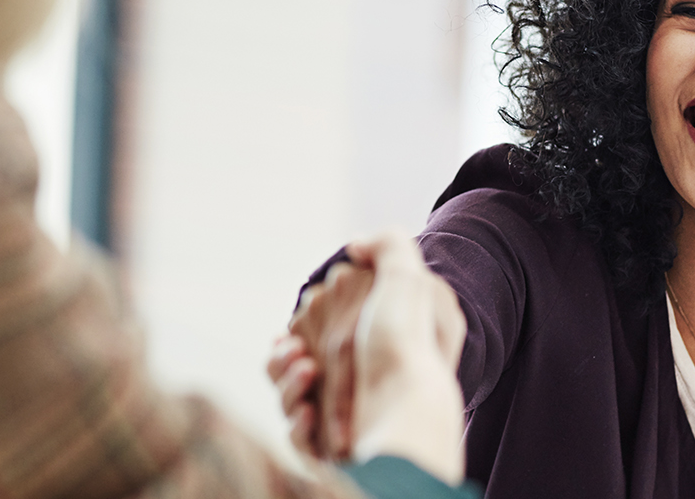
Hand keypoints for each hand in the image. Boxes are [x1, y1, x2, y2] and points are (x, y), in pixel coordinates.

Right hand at [269, 232, 466, 482]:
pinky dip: (296, 422)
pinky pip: (296, 434)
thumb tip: (356, 245)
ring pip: (287, 394)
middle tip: (298, 352)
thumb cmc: (407, 346)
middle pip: (294, 358)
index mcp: (371, 342)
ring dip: (285, 381)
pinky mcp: (331, 448)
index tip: (306, 317)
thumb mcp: (409, 280)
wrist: (409, 413)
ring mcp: (342, 414)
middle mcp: (357, 379)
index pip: (321, 325)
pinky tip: (307, 411)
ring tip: (306, 372)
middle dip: (286, 353)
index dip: (307, 320)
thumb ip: (387, 247)